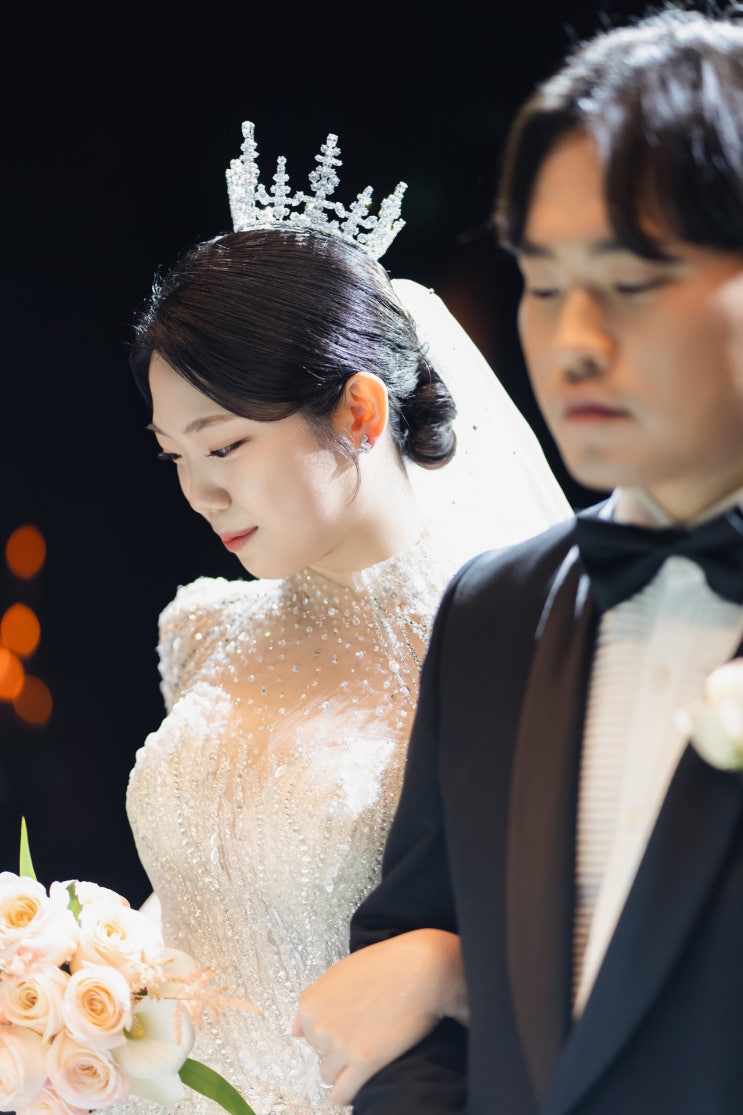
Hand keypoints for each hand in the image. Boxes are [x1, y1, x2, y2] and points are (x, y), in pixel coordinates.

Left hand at [292, 929, 466, 1105]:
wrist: (420, 969)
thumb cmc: (385, 965)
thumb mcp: (340, 973)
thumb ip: (315, 1001)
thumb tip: (295, 1033)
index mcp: (310, 1003)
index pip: (309, 1034)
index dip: (332, 1029)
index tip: (352, 1022)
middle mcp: (319, 1026)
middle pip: (320, 1054)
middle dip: (339, 1048)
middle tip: (365, 1032)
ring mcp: (340, 1046)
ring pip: (329, 1076)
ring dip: (346, 1069)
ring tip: (369, 1050)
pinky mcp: (364, 1062)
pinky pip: (342, 1094)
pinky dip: (349, 1092)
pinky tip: (363, 1079)